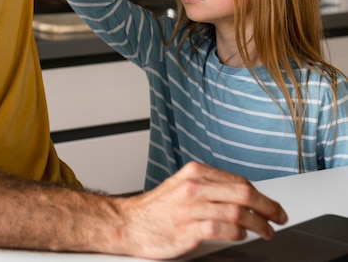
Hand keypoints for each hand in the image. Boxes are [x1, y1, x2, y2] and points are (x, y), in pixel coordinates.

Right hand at [115, 162, 287, 258]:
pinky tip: (241, 236)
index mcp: (195, 172)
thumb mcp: (184, 186)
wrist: (129, 224)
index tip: (272, 206)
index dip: (261, 195)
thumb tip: (243, 196)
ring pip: (236, 211)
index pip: (238, 181)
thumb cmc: (158, 208)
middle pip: (242, 193)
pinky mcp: (187, 229)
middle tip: (278, 217)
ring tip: (266, 231)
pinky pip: (222, 229)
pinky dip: (237, 233)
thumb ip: (210, 187)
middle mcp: (194, 186)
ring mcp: (190, 208)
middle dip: (267, 207)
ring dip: (258, 224)